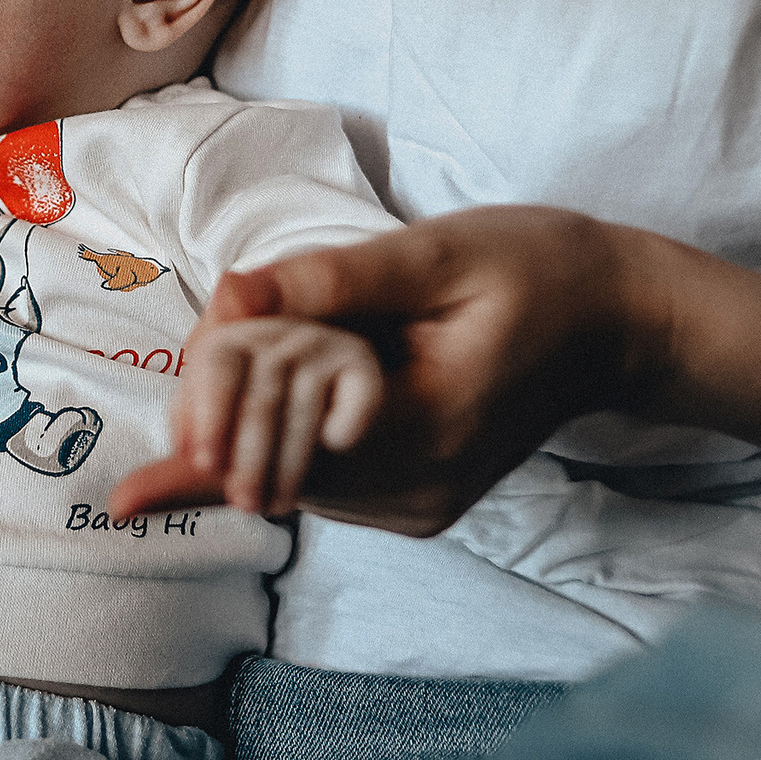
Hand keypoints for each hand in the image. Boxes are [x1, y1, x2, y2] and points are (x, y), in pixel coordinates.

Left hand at [109, 208, 673, 534]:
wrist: (619, 323)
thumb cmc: (537, 267)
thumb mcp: (437, 252)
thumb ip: (331, 280)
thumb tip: (230, 298)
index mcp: (428, 428)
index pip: (282, 443)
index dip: (213, 414)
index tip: (141, 461)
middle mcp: (420, 490)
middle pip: (274, 472)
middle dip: (220, 414)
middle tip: (210, 332)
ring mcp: (420, 507)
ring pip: (292, 481)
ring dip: (254, 424)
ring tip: (261, 339)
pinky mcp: (417, 505)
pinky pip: (322, 483)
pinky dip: (287, 437)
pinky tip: (295, 378)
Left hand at [148, 318, 384, 515]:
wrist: (327, 446)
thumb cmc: (260, 447)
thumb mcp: (218, 458)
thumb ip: (175, 479)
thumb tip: (117, 508)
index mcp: (225, 339)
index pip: (212, 360)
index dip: (207, 413)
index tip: (202, 464)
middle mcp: (273, 329)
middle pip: (257, 391)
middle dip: (248, 457)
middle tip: (243, 504)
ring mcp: (320, 341)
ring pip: (301, 404)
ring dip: (289, 463)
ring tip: (277, 505)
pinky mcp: (362, 362)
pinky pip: (356, 395)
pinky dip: (344, 427)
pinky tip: (336, 449)